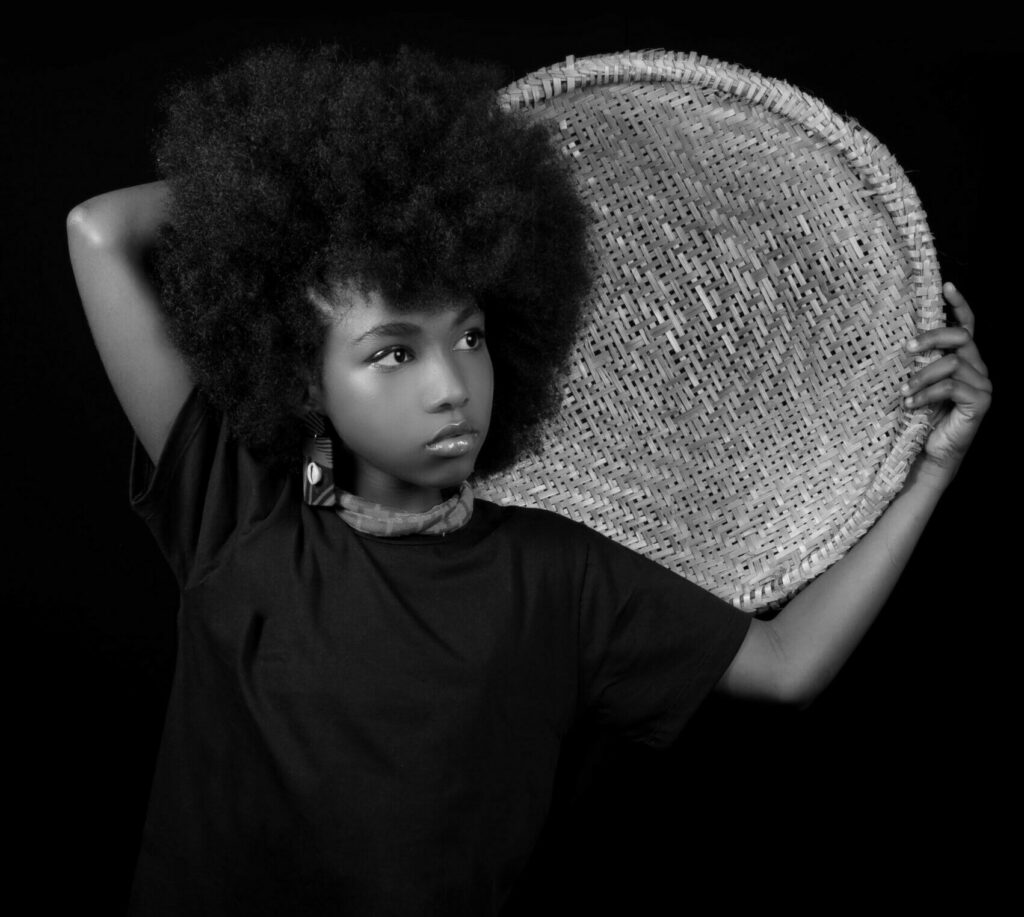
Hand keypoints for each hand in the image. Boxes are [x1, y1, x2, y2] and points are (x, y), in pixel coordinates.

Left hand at [902, 282, 991, 488]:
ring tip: (903, 391)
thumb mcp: (917, 384)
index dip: (959, 305)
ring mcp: (982, 385)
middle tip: (907, 349)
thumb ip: (919, 363)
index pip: (967, 326)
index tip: (946, 286)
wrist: (929, 453)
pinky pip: (951, 387)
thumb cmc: (921, 417)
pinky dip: (927, 394)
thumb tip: (900, 341)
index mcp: (964, 360)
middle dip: (932, 337)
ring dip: (921, 376)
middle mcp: (978, 368)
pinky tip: (911, 404)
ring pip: (951, 364)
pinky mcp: (980, 402)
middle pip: (960, 337)